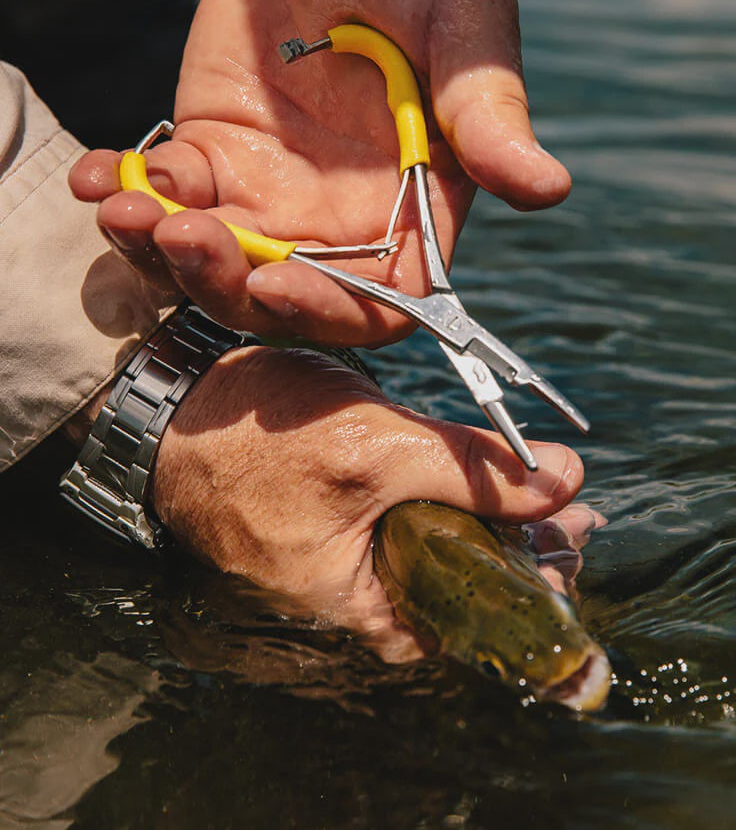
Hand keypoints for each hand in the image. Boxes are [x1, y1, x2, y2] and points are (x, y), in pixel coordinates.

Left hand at [69, 0, 569, 347]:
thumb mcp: (464, 23)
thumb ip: (489, 110)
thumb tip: (547, 188)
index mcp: (410, 213)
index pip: (376, 302)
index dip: (330, 311)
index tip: (279, 284)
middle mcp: (337, 223)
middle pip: (278, 298)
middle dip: (222, 285)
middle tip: (179, 236)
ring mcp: (267, 196)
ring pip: (210, 264)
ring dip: (159, 253)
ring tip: (125, 207)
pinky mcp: (209, 156)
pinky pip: (163, 197)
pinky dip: (123, 196)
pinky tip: (99, 176)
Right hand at [151, 345, 591, 658]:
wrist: (174, 404)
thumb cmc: (253, 438)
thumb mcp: (375, 450)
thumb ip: (470, 472)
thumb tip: (566, 483)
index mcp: (357, 605)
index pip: (470, 621)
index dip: (532, 585)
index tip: (575, 541)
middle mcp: (350, 594)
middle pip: (456, 587)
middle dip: (519, 550)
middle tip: (571, 517)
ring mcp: (340, 556)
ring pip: (432, 550)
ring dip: (488, 521)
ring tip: (539, 497)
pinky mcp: (334, 519)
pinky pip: (402, 522)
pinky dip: (448, 499)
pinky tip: (479, 480)